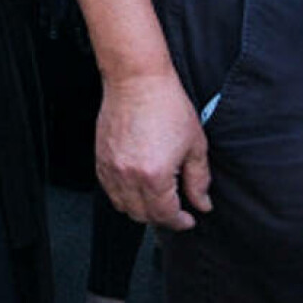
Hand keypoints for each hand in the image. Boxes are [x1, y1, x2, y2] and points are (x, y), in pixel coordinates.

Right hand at [96, 69, 212, 230]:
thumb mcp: (195, 144)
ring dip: (141, 209)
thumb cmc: (166, 105)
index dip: (180, 221)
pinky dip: (123, 195)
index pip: (166, 214)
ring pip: (123, 206)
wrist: (137, 80)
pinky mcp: (100, 159)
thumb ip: (199, 180)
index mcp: (154, 175)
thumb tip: (202, 203)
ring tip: (156, 200)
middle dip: (162, 218)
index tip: (189, 219)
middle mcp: (128, 176)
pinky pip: (109, 190)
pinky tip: (137, 186)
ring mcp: (111, 168)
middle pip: (143, 215)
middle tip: (176, 210)